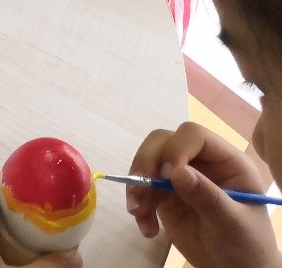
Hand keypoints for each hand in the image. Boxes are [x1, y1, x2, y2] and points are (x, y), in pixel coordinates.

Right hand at [127, 123, 281, 267]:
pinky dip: (139, 205)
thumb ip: (207, 196)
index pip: (194, 136)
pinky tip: (147, 227)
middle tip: (139, 190)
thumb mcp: (232, 223)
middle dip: (147, 163)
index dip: (177, 148)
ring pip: (148, 162)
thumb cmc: (246, 246)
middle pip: (164, 142)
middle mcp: (202, 162)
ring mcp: (181, 177)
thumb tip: (176, 171)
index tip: (168, 175)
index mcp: (226, 161)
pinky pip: (143, 188)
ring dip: (137, 186)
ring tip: (139, 214)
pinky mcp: (166, 195)